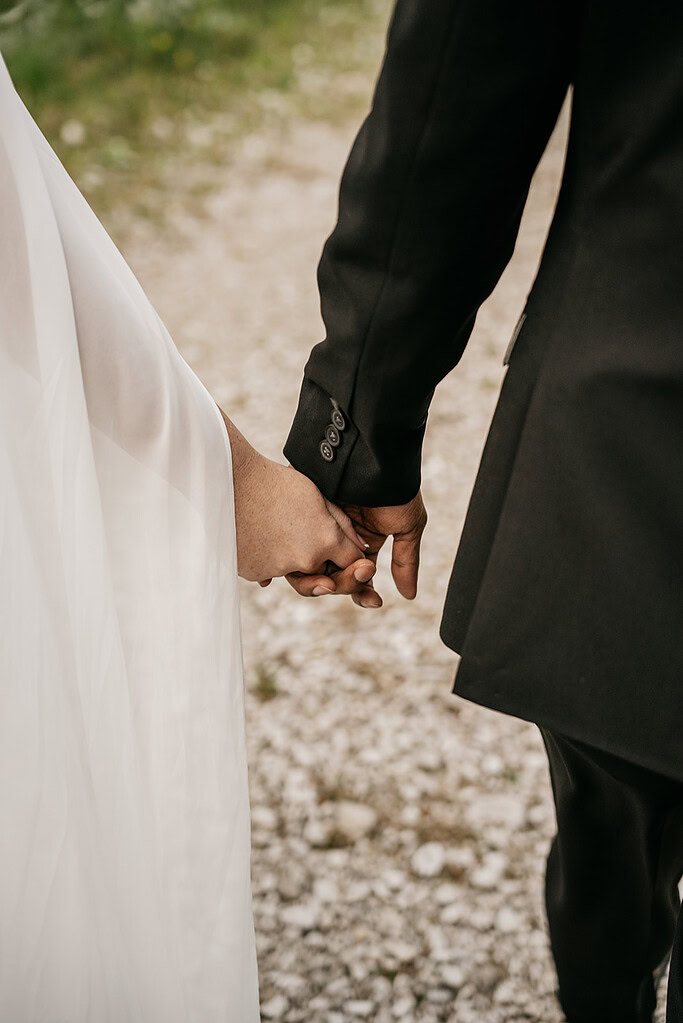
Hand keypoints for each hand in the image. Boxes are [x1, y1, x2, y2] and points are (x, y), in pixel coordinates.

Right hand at [219, 407, 368, 583]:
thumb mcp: (318, 496)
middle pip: (325, 574)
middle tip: (305, 533)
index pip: (352, 561)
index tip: (342, 546)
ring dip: (293, 558)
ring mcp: (279, 569)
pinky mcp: (255, 573)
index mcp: (326, 539)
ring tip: (278, 525)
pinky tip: (260, 531)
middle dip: (324, 562)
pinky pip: (270, 572)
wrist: (231, 481)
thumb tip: (361, 549)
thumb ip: (342, 525)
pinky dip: (269, 557)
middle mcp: (306, 560)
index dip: (351, 557)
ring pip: (296, 573)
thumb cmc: (276, 482)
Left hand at [285, 491, 427, 607]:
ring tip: (330, 580)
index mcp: (361, 539)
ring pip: (307, 566)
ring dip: (318, 579)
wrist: (373, 453)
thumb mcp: (407, 525)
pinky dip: (281, 564)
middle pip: (331, 575)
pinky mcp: (294, 515)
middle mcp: (335, 535)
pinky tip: (278, 577)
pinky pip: (282, 546)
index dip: (364, 592)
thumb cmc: (394, 486)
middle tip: (358, 576)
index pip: (356, 575)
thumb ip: (406, 561)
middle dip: (346, 583)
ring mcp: (313, 526)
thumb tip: (409, 596)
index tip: (375, 602)